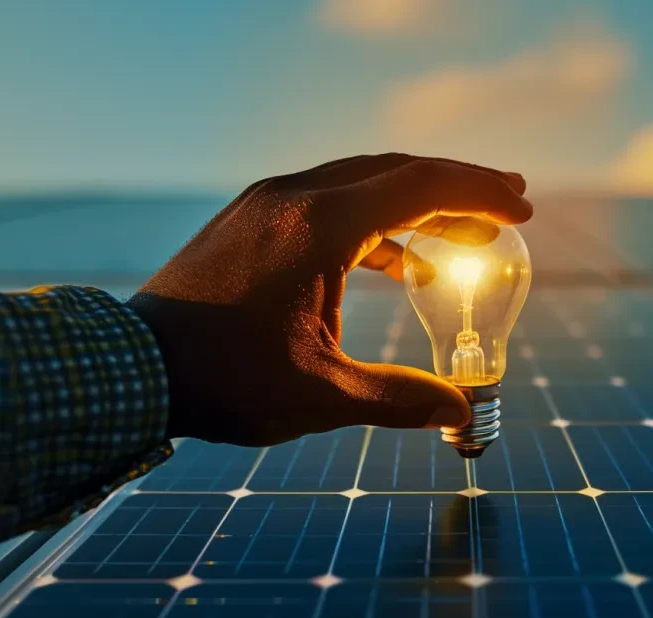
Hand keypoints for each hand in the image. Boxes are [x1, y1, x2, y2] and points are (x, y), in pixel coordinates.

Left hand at [127, 154, 532, 445]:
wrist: (130, 368)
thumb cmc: (222, 379)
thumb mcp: (320, 393)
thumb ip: (398, 398)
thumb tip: (459, 412)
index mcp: (317, 227)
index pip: (419, 185)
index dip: (480, 193)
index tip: (522, 209)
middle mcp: (294, 198)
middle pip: (397, 171)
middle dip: (459, 185)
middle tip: (510, 202)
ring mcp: (269, 204)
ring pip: (363, 183)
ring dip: (419, 204)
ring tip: (467, 234)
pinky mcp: (253, 220)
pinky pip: (331, 205)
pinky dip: (377, 226)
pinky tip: (402, 264)